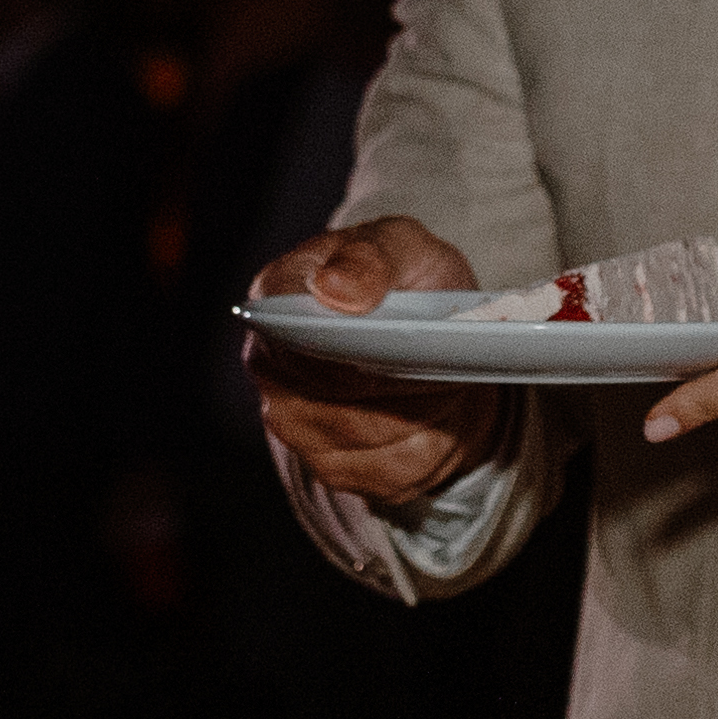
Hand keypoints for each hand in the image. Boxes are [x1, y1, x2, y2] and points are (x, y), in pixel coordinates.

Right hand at [243, 214, 493, 506]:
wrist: (435, 345)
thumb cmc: (410, 285)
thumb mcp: (407, 248)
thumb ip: (373, 255)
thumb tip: (334, 289)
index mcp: (278, 295)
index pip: (285, 315)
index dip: (332, 326)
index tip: (372, 320)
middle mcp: (272, 366)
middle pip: (335, 384)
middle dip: (397, 372)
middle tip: (442, 354)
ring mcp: (295, 423)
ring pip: (370, 432)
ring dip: (419, 410)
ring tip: (445, 381)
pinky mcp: (332, 467)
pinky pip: (391, 469)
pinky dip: (429, 446)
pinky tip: (441, 418)